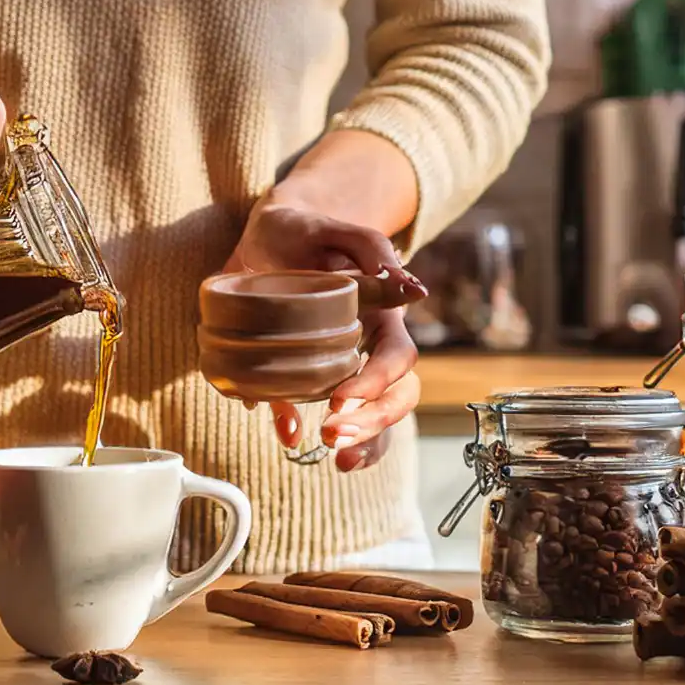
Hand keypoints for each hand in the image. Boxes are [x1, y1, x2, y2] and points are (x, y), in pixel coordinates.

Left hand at [223, 130, 425, 472]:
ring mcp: (340, 362)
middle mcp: (367, 344)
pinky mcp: (304, 371)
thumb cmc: (305, 227)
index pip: (398, 357)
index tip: (342, 397)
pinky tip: (287, 435)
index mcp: (381, 313)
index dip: (378, 381)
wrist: (270, 231)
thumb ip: (371, 248)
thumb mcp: (335, 226)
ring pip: (370, 413)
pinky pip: (313, 409)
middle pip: (395, 395)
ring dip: (362, 441)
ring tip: (337, 458)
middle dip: (374, 423)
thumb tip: (414, 288)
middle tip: (335, 437)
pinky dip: (300, 427)